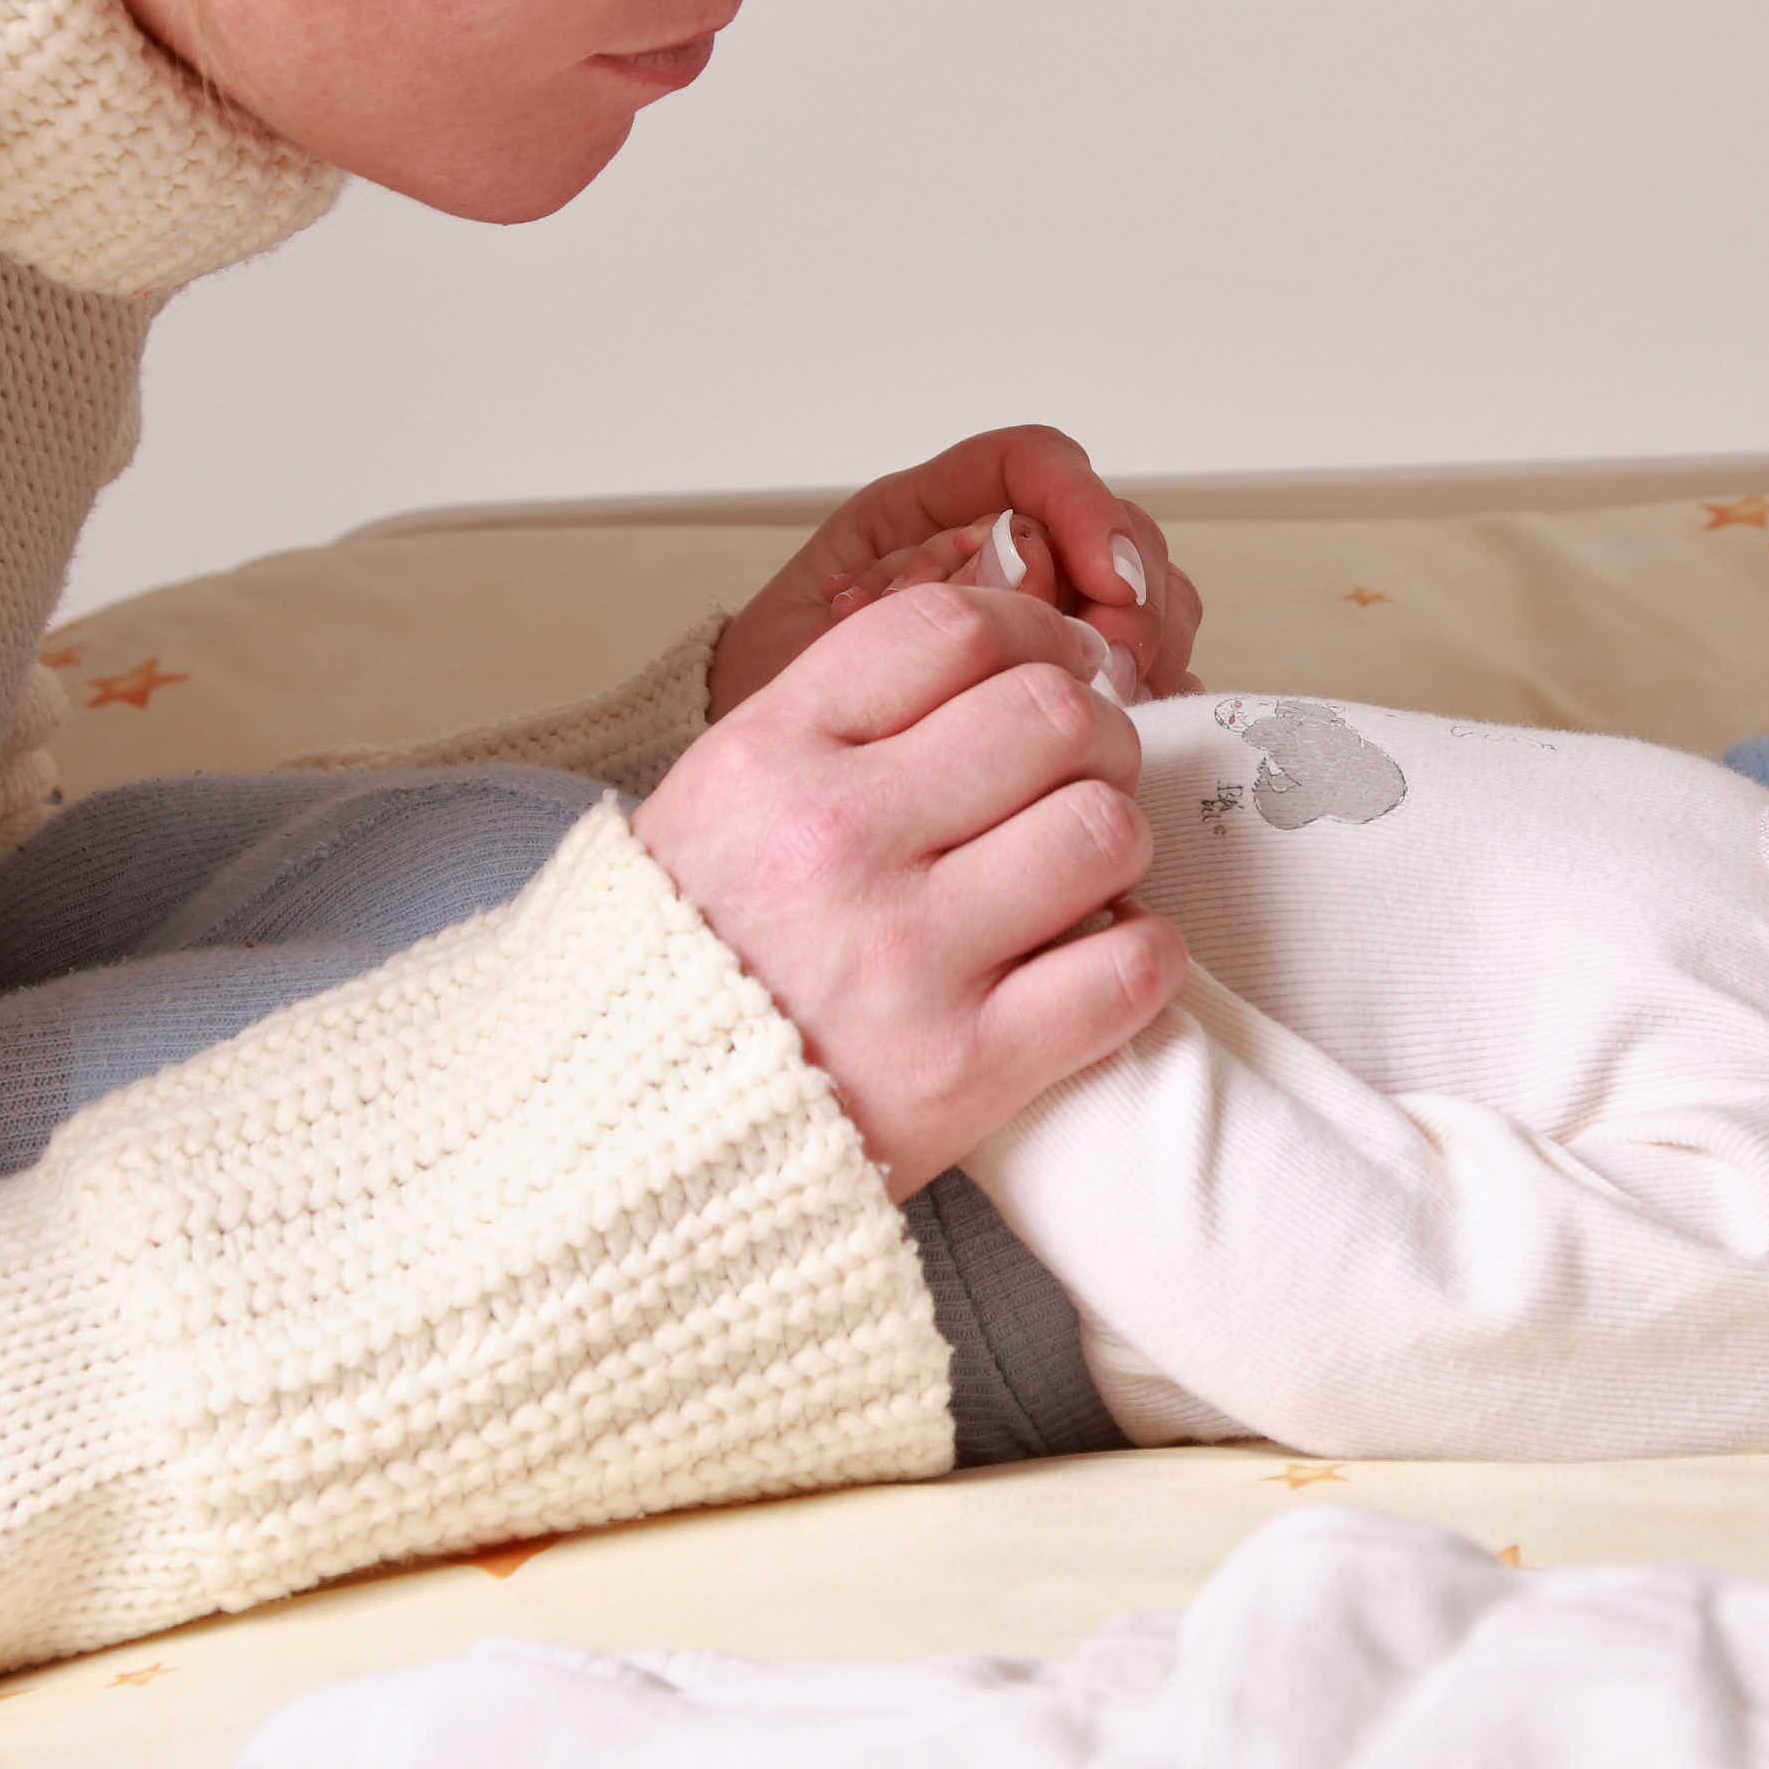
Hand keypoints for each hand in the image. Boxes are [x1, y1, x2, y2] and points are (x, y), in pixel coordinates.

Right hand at [632, 582, 1188, 1196]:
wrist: (627, 1137)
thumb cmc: (691, 957)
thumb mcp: (721, 797)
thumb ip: (842, 715)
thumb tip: (1006, 641)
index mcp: (771, 755)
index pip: (952, 630)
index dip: (1037, 631)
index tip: (1060, 663)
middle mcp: (837, 841)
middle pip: (1052, 715)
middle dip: (1094, 735)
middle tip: (1078, 776)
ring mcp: (906, 957)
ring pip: (1104, 828)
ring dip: (1116, 842)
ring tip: (1077, 874)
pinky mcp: (965, 1067)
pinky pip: (1127, 968)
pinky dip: (1141, 955)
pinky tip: (1101, 956)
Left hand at [707, 427, 1203, 718]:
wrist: (768, 807)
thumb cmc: (776, 710)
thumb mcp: (821, 638)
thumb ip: (918, 593)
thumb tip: (1028, 563)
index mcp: (926, 517)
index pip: (1033, 466)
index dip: (1084, 505)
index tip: (1104, 572)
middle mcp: (999, 557)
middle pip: (1114, 529)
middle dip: (1133, 590)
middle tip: (1117, 658)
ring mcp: (1045, 622)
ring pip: (1147, 593)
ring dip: (1152, 640)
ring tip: (1118, 699)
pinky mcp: (1073, 687)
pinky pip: (1152, 666)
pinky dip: (1159, 689)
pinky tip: (1136, 723)